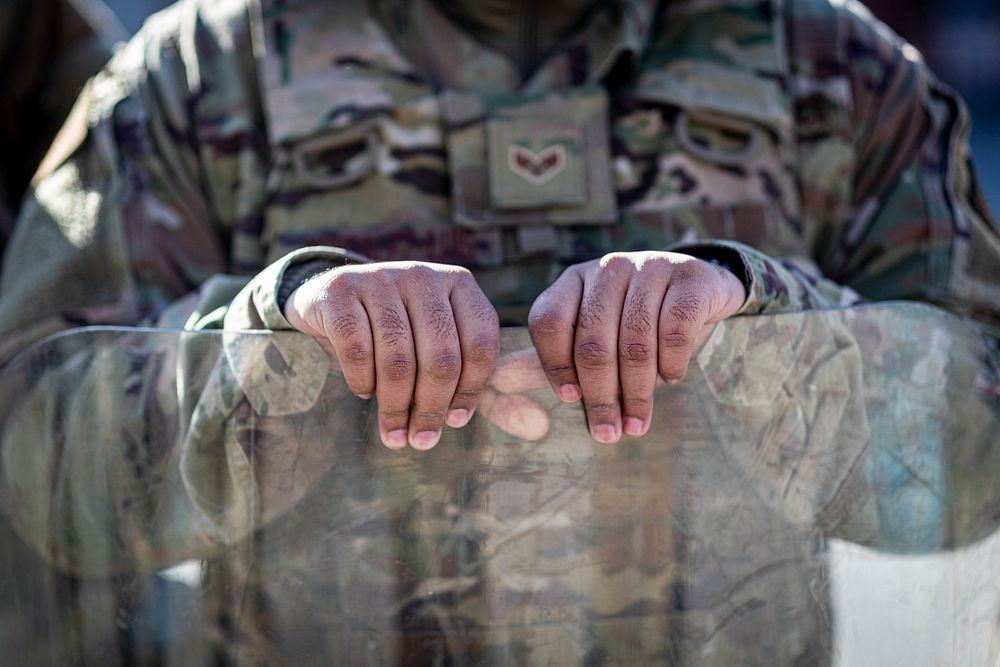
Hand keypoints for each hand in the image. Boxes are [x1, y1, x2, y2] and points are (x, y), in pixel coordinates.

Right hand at [284, 262, 499, 450]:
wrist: (331, 300)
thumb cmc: (401, 337)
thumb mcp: (448, 356)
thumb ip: (490, 392)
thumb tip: (539, 428)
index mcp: (460, 285)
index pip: (480, 345)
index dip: (471, 392)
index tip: (455, 422)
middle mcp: (424, 275)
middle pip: (441, 357)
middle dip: (431, 408)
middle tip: (421, 439)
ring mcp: (380, 278)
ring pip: (398, 358)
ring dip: (395, 406)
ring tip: (393, 431)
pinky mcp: (340, 290)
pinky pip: (357, 349)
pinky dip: (362, 381)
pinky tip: (364, 391)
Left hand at [528, 251, 745, 442]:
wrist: (701, 288)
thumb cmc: (637, 320)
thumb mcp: (596, 329)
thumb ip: (562, 354)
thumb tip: (521, 385)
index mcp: (575, 280)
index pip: (549, 321)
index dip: (554, 365)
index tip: (570, 399)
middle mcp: (609, 269)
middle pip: (593, 343)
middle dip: (600, 397)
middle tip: (608, 433)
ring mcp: (650, 267)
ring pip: (635, 344)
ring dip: (637, 393)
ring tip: (638, 423)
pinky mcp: (689, 277)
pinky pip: (675, 332)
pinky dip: (671, 364)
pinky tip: (671, 378)